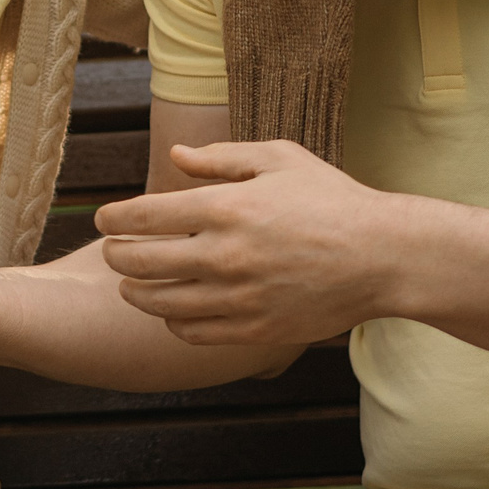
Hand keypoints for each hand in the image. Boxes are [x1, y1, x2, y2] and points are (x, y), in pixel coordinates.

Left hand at [94, 139, 393, 344]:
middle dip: (115, 255)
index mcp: (227, 208)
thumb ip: (222, 159)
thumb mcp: (280, 160)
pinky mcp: (255, 329)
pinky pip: (193, 332)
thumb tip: (176, 156)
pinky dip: (173, 322)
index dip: (114, 219)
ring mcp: (239, 297)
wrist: (384, 256)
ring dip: (136, 293)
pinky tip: (173, 310)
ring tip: (131, 284)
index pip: (144, 216)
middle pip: (141, 263)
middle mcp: (225, 255)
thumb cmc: (332, 199)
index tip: (104, 220)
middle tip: (112, 251)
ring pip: (160, 304)